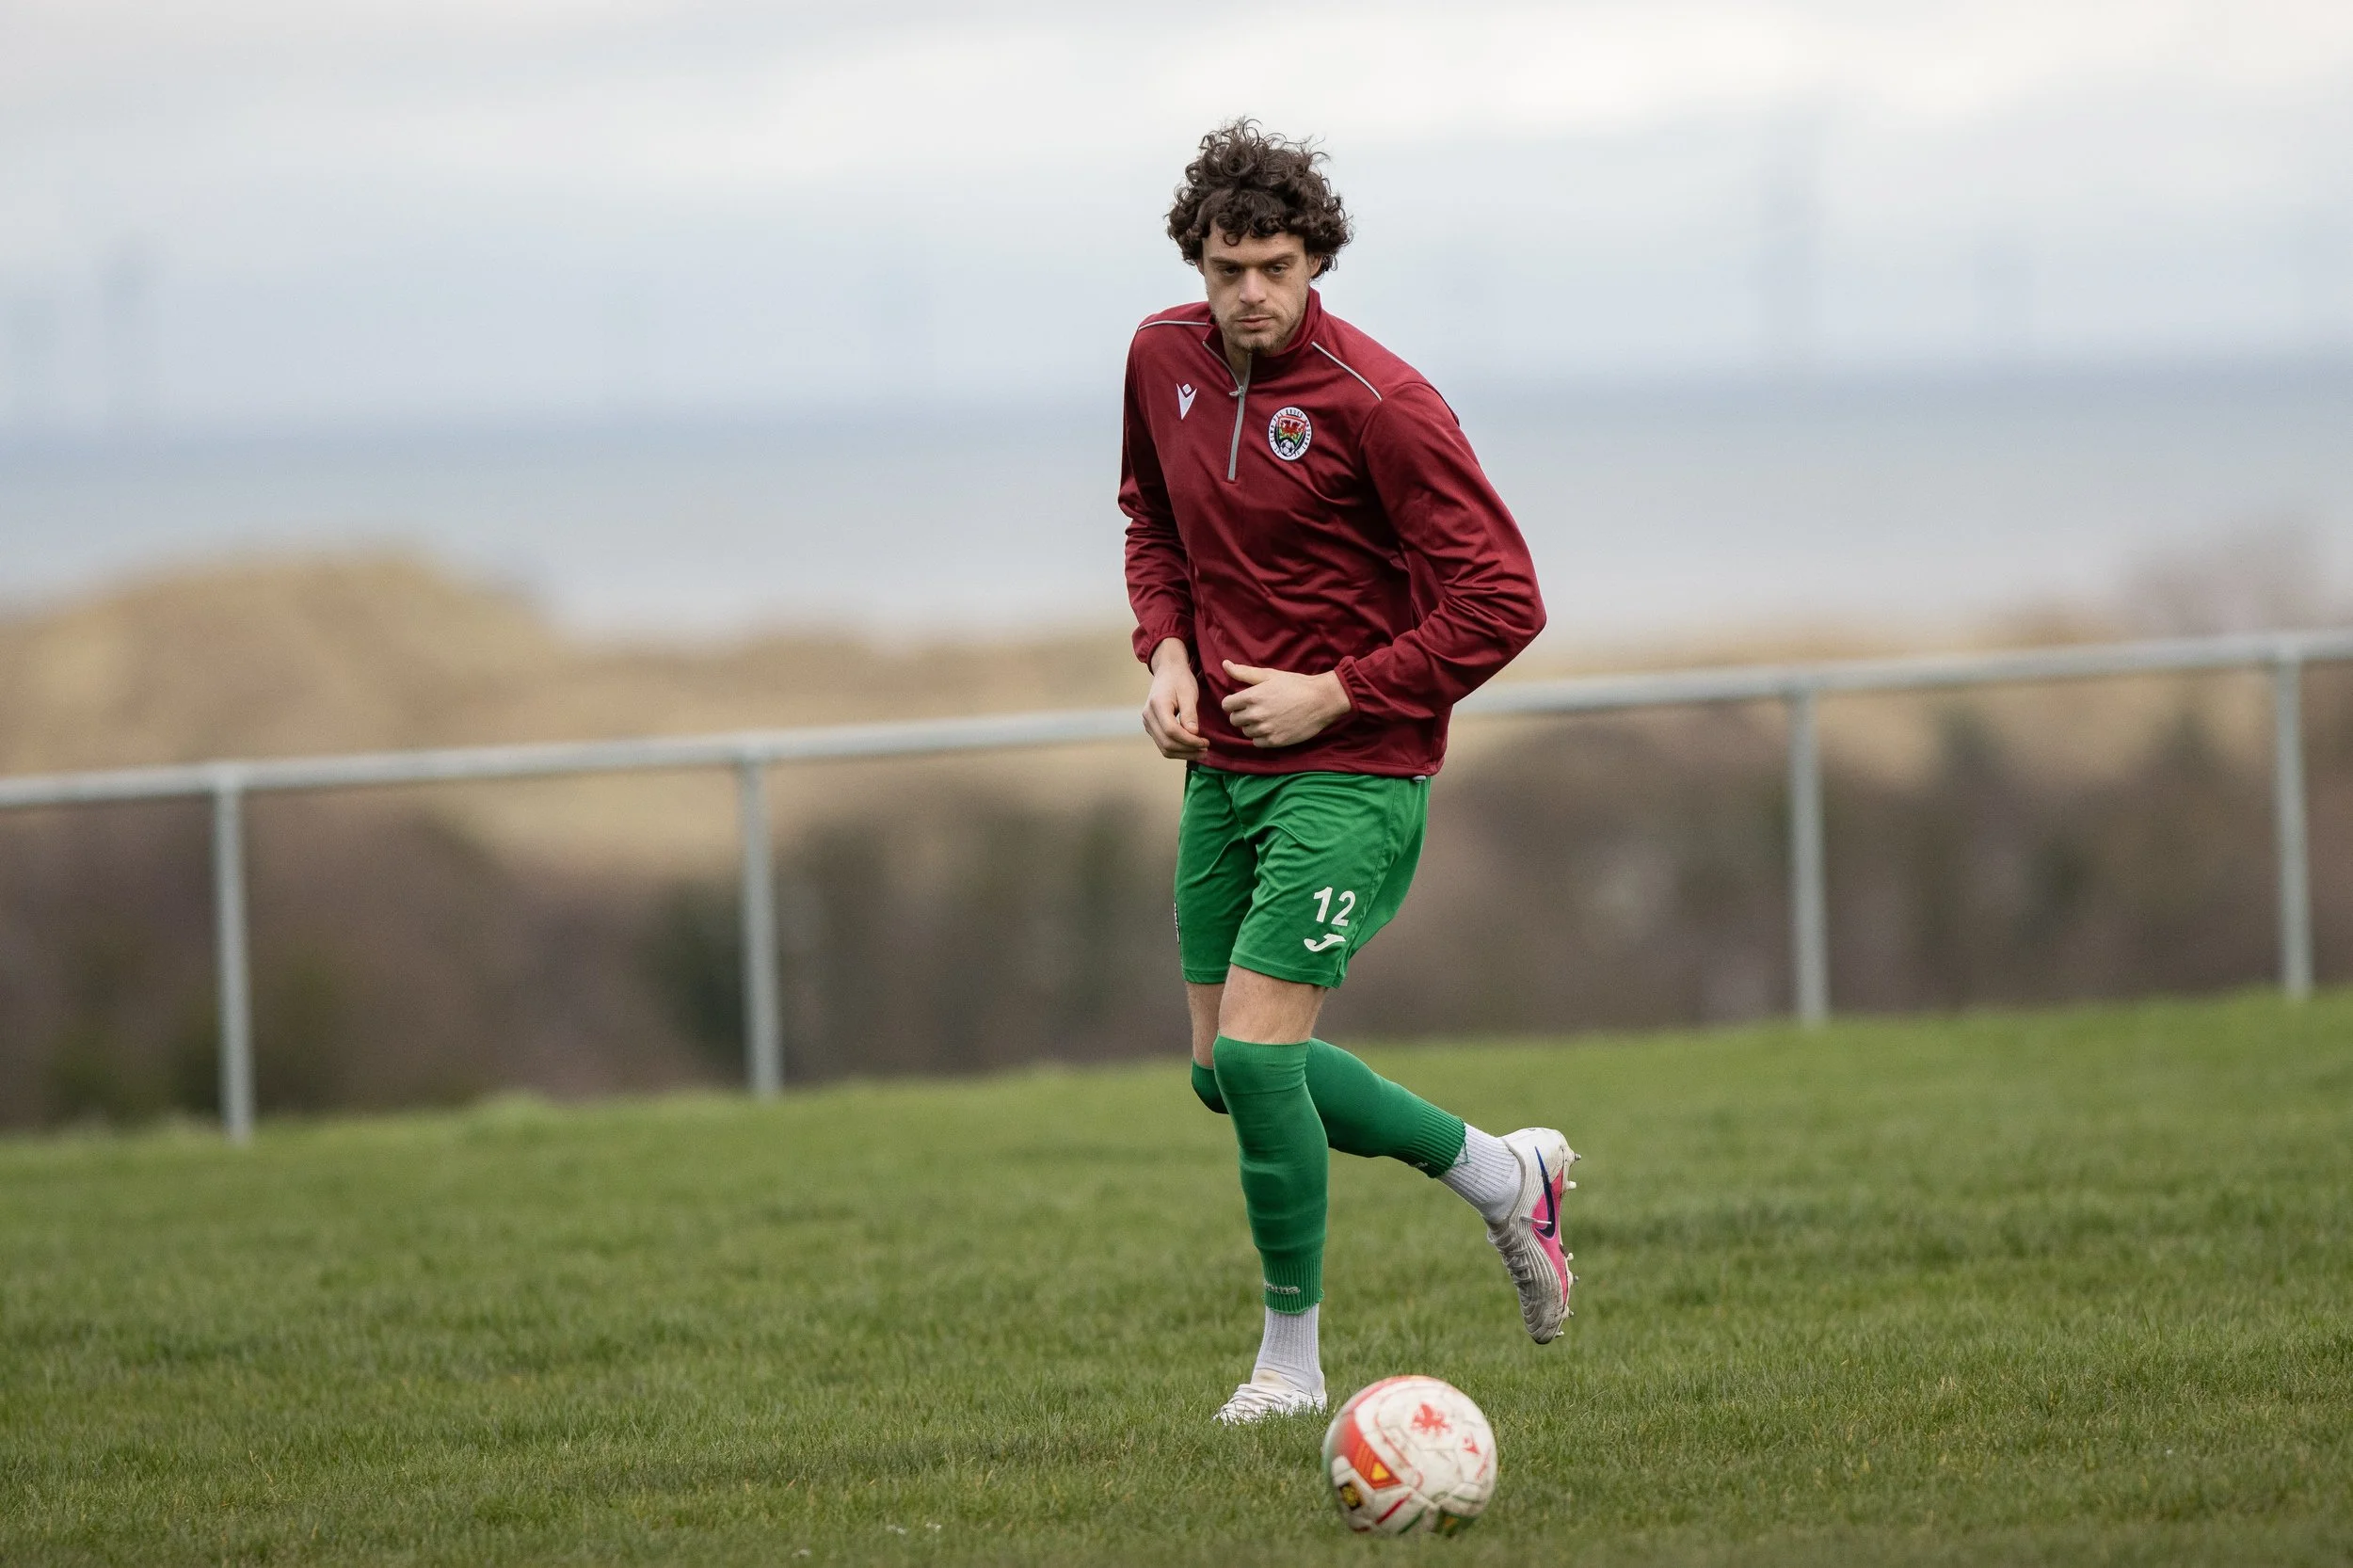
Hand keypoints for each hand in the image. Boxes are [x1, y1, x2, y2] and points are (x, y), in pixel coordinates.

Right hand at [1142, 638, 1208, 759]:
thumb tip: (1193, 734)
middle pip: (1166, 743)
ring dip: (1183, 753)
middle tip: (1206, 749)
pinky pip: (1163, 744)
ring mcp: (1148, 723)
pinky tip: (1191, 748)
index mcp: (1157, 705)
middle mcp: (1148, 715)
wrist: (1168, 671)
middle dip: (1187, 750)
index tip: (1205, 742)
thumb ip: (1190, 714)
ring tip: (1201, 751)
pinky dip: (1178, 750)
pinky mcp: (1151, 727)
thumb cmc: (1180, 679)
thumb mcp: (1189, 693)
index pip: (1171, 731)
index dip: (1189, 741)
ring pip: (1164, 747)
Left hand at [1220, 661, 1350, 747]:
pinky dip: (1262, 737)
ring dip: (1252, 726)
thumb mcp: (1270, 675)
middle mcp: (1256, 714)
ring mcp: (1265, 729)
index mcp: (1252, 697)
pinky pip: (1257, 742)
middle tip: (1257, 709)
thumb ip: (1244, 672)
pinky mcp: (1275, 741)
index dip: (1233, 702)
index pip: (1227, 705)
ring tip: (1267, 717)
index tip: (1243, 701)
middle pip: (1234, 720)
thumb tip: (1225, 664)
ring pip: (1246, 732)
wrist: (1321, 700)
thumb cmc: (1295, 685)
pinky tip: (1272, 727)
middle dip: (1242, 714)